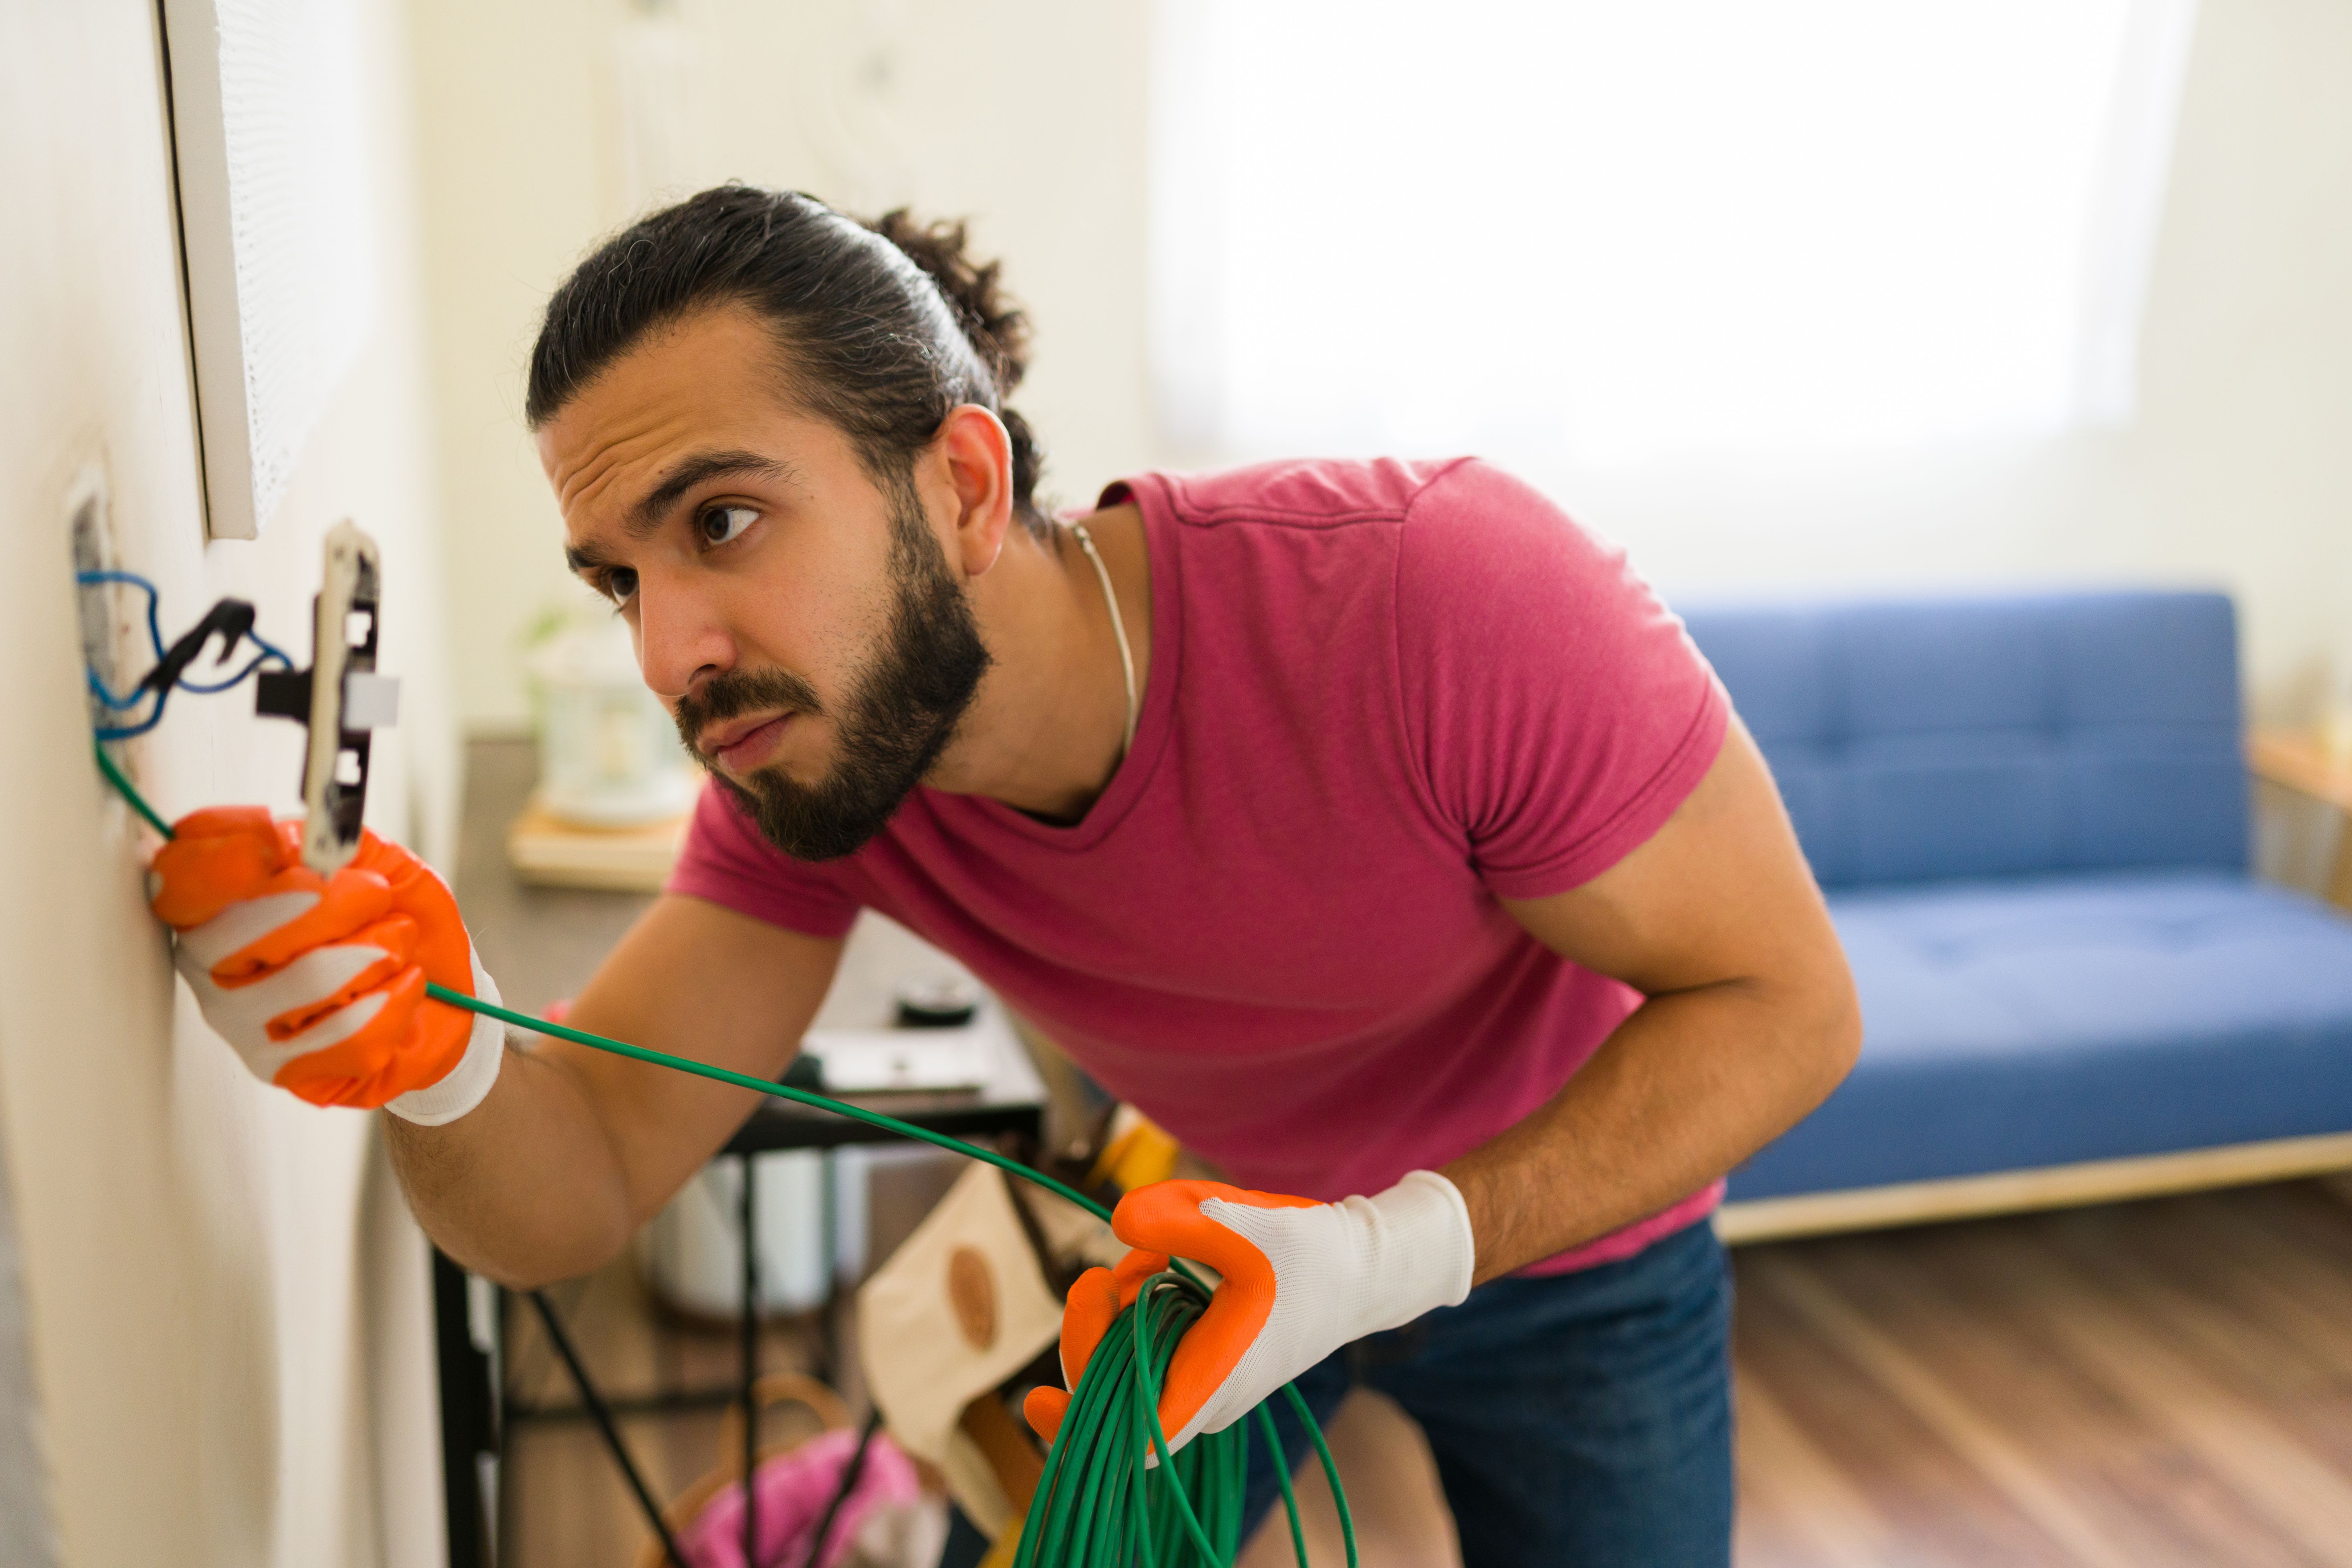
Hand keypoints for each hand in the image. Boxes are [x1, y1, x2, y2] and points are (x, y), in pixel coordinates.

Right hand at [149, 806, 503, 1121]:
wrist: (440, 993)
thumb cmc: (396, 919)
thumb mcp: (378, 859)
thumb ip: (331, 840)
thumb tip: (285, 838)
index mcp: (219, 899)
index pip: (179, 882)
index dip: (218, 863)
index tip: (271, 846)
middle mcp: (209, 962)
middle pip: (236, 933)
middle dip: (329, 905)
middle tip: (377, 894)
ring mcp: (238, 1021)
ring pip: (308, 980)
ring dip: (378, 951)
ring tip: (397, 944)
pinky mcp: (280, 1068)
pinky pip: (349, 1035)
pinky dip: (396, 1000)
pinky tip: (402, 987)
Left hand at [1022, 1172, 1473, 1454]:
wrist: (1359, 1267)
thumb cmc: (1310, 1253)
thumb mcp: (1247, 1222)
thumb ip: (1181, 1218)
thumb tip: (1117, 1221)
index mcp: (1215, 1379)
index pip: (1131, 1433)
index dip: (1080, 1416)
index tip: (1043, 1376)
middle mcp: (1204, 1394)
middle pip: (1114, 1397)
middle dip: (1090, 1335)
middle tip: (1095, 1278)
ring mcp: (1202, 1378)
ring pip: (1126, 1366)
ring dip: (1115, 1314)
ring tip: (1143, 1259)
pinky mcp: (1202, 1356)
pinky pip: (1145, 1345)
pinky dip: (1135, 1307)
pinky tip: (1151, 1264)